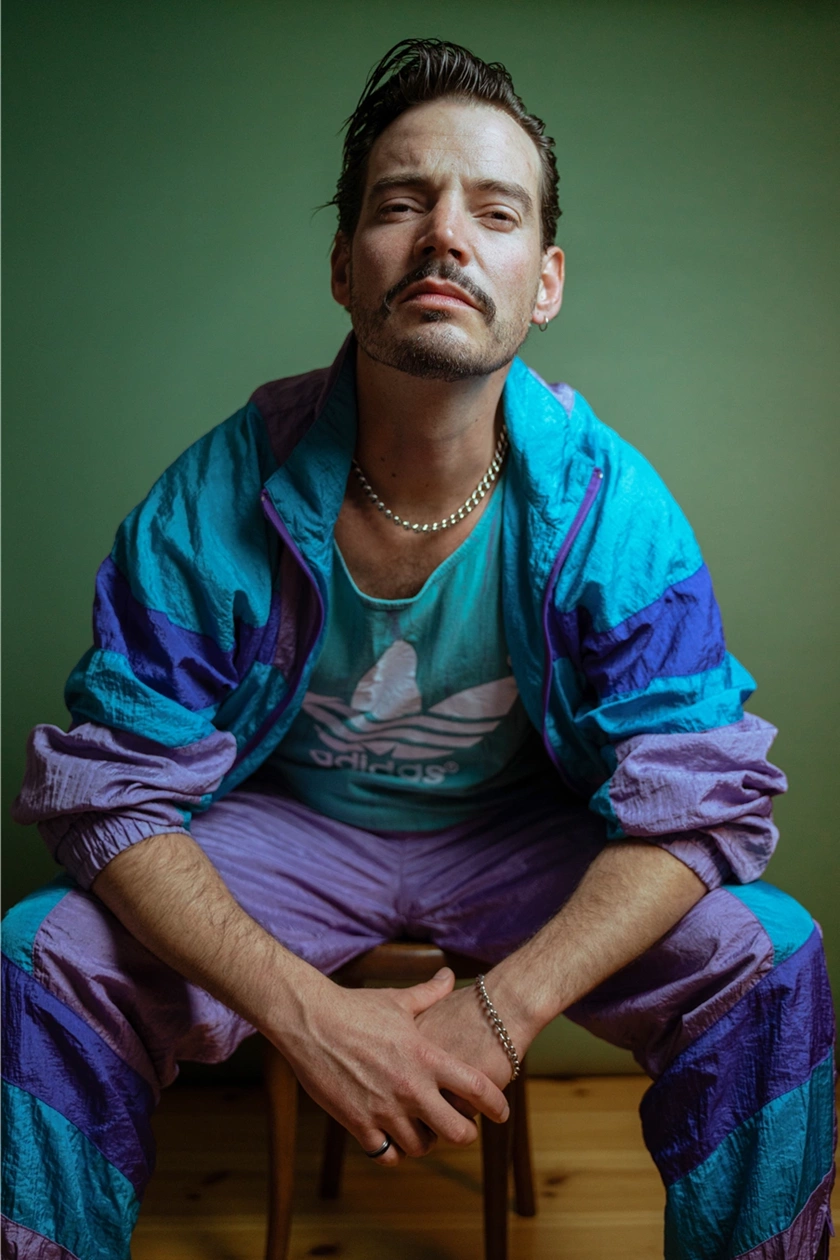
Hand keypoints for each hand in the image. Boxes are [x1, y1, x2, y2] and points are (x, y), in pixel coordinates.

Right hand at [274, 967, 509, 1165]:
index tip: (501, 1113)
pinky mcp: (357, 1123)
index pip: (477, 1088)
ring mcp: (384, 1109)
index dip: (495, 1105)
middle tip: (462, 1128)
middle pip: (456, 1131)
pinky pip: (386, 1154)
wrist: (310, 1021)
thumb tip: (448, 975)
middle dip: (464, 1133)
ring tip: (424, 1131)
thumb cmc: (355, 1007)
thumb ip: (430, 993)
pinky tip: (393, 1138)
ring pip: (421, 1147)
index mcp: (426, 1057)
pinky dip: (393, 1151)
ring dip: (427, 1142)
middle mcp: (410, 1087)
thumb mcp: (398, 999)